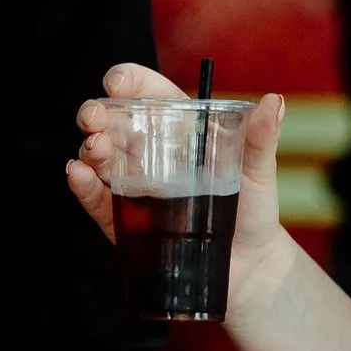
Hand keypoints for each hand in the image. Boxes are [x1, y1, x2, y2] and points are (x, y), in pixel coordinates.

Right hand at [67, 64, 292, 317]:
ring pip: (99, 157)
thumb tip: (273, 102)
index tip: (118, 84)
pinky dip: (82, 185)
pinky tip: (77, 174)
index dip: (128, 82)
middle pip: (113, 122)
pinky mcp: (125, 220)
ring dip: (88, 147)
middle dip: (96, 113)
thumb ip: (261, 137)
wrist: (249, 268)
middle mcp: (150, 153)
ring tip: (94, 148)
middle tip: (93, 117)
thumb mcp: (260, 170)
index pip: (148, 94)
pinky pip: (97, 198)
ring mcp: (134, 185)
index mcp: (179, 130)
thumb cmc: (254, 211)